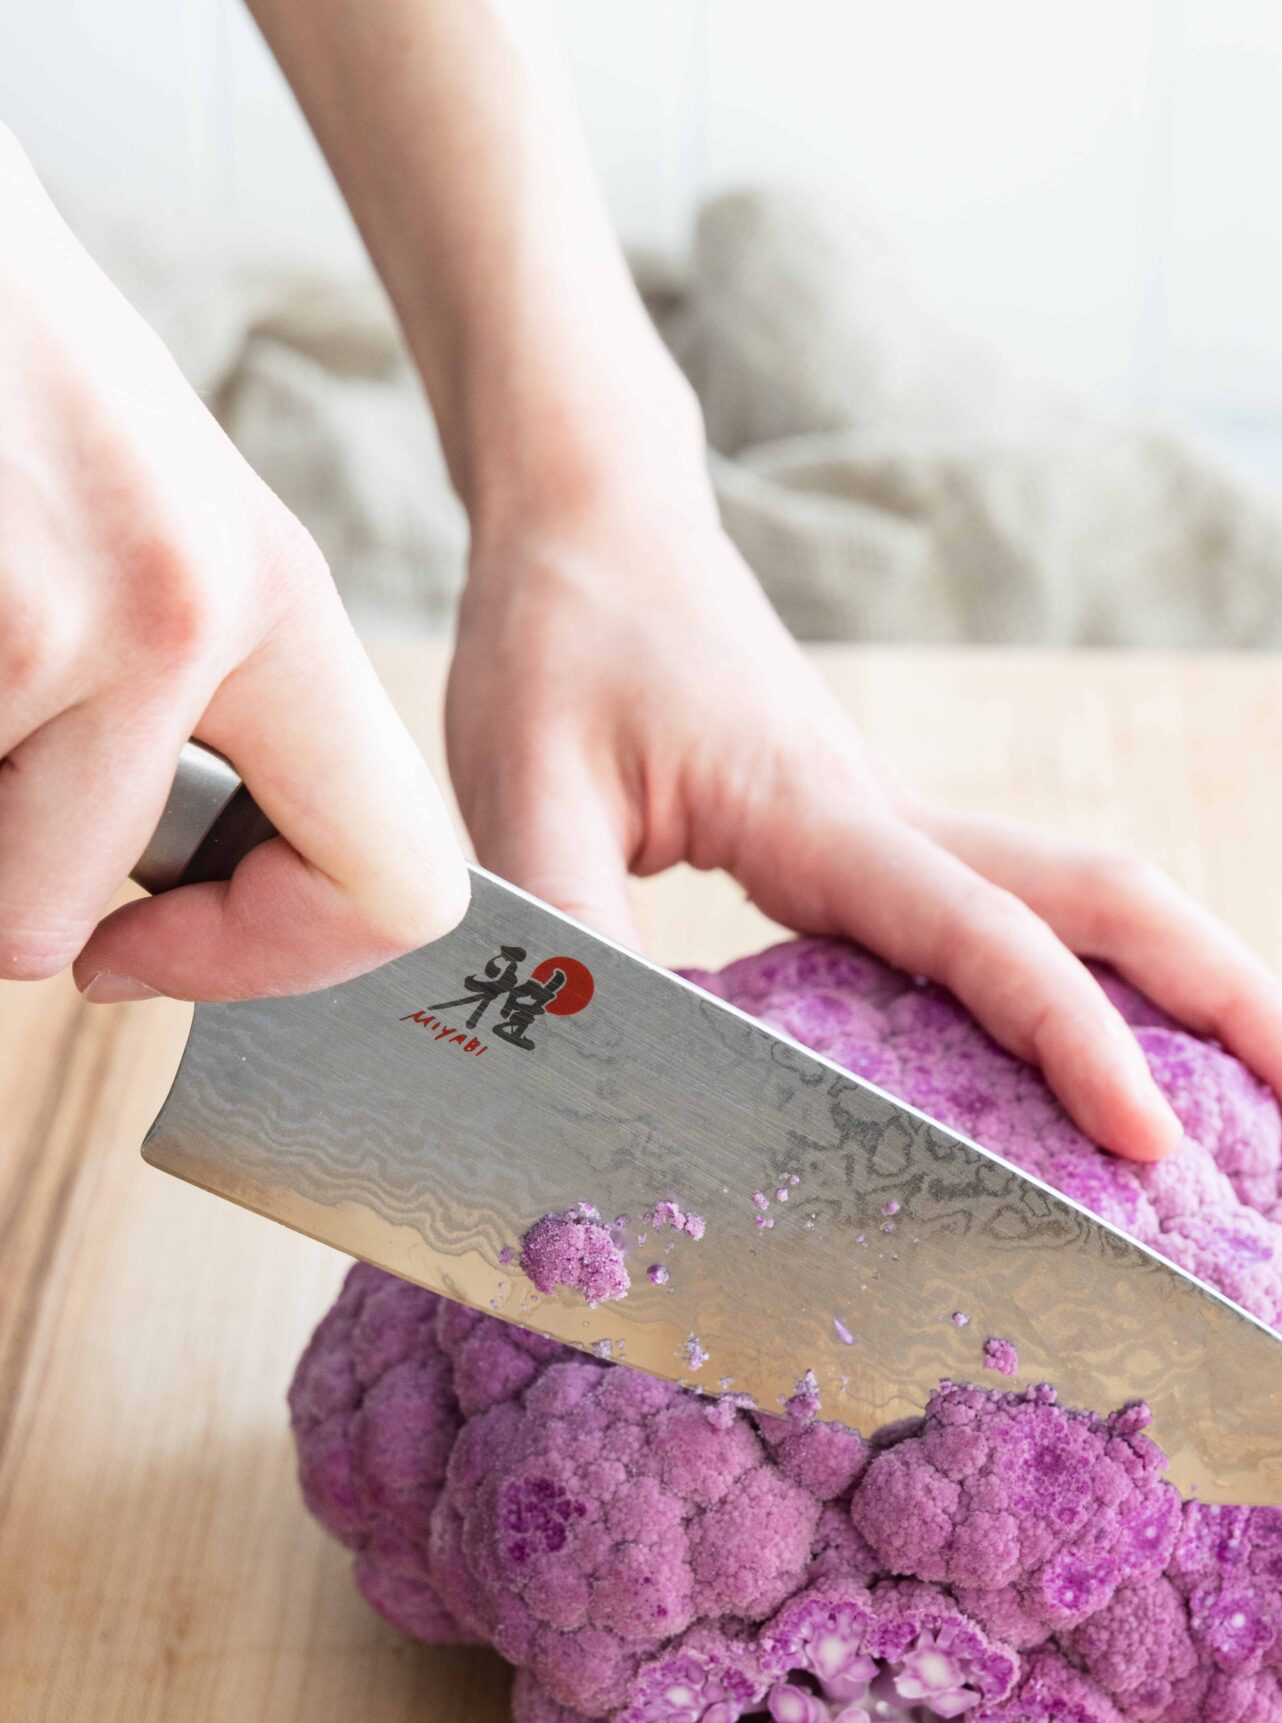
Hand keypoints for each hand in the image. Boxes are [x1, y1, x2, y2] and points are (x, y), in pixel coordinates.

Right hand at [0, 133, 467, 1005]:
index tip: (152, 946)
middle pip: (65, 914)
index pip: (393, 883)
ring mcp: (40, 620)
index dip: (272, 956)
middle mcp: (179, 617)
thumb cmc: (5, 358)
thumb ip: (214, 691)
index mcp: (272, 597)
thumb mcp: (171, 512)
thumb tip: (200, 878)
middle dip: (3, 882)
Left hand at [446, 488, 1281, 1161]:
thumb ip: (560, 930)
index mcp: (825, 816)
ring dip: (1200, 993)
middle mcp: (892, 820)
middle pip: (1118, 902)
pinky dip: (1106, 987)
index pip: (987, 936)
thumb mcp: (521, 790)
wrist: (590, 520)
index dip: (1074, 1042)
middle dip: (1242, 1004)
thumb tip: (596, 1083)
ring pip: (1090, 903)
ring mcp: (896, 828)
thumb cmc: (556, 640)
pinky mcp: (874, 843)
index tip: (1153, 1146)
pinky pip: (1020, 921)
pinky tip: (1121, 1057)